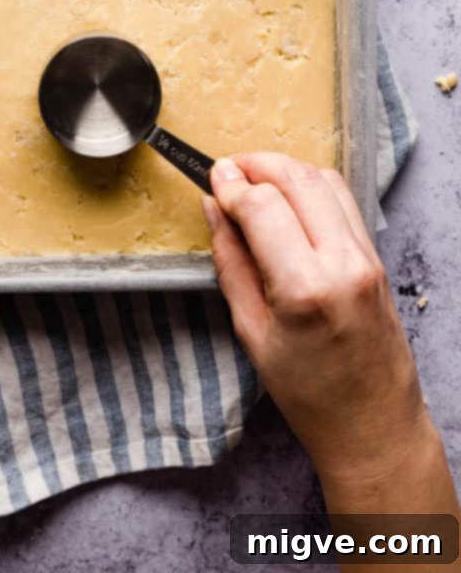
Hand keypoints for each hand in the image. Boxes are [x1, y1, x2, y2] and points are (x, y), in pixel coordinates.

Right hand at [203, 153, 450, 508]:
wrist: (372, 424)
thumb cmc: (308, 392)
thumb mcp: (251, 332)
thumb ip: (231, 262)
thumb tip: (215, 210)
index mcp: (304, 288)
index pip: (262, 205)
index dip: (232, 184)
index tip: (212, 177)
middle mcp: (342, 263)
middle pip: (296, 179)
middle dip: (257, 164)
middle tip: (228, 170)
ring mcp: (366, 257)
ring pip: (324, 179)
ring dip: (285, 169)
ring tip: (255, 180)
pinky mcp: (377, 257)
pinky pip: (343, 200)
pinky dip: (312, 186)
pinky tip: (288, 198)